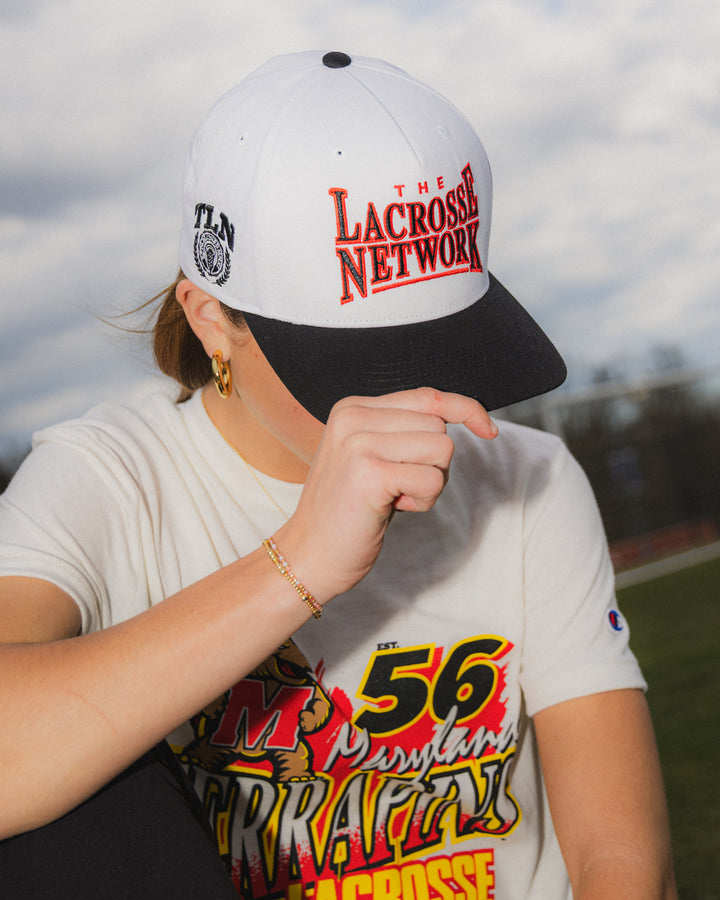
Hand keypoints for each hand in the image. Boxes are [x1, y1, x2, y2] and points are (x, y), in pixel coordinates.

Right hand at [275, 387, 497, 602]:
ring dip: (430, 483)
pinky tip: (391, 509)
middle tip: (398, 487)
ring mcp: (359, 443)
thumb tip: (464, 414)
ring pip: (442, 450)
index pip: (427, 396)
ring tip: (394, 497)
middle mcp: (353, 417)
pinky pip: (433, 480)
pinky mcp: (369, 473)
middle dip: (433, 463)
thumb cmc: (348, 510)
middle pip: (439, 426)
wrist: (308, 554)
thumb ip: (403, 431)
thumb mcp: (371, 456)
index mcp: (352, 407)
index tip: (488, 429)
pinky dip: (424, 501)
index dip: (465, 409)